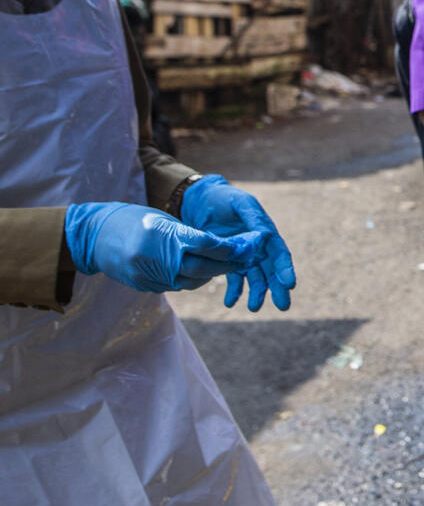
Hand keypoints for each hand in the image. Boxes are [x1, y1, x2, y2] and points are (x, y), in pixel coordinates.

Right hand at [64, 202, 264, 293]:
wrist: (95, 236)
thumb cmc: (133, 220)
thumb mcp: (162, 219)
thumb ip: (188, 234)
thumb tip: (218, 246)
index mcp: (164, 236)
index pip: (205, 245)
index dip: (228, 248)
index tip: (246, 246)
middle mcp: (158, 258)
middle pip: (203, 266)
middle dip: (227, 264)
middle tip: (245, 260)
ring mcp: (151, 276)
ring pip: (192, 280)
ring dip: (212, 274)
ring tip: (228, 266)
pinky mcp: (146, 286)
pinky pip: (178, 285)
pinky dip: (193, 279)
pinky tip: (203, 273)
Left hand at [180, 175, 295, 311]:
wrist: (199, 201)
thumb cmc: (223, 198)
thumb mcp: (240, 203)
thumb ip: (254, 218)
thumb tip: (266, 236)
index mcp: (266, 233)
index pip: (279, 254)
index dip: (285, 269)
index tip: (289, 284)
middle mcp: (258, 247)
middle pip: (272, 271)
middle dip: (278, 289)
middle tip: (283, 305)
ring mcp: (244, 257)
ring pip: (255, 278)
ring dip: (256, 293)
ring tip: (253, 307)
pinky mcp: (227, 262)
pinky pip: (234, 280)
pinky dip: (234, 292)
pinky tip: (230, 302)